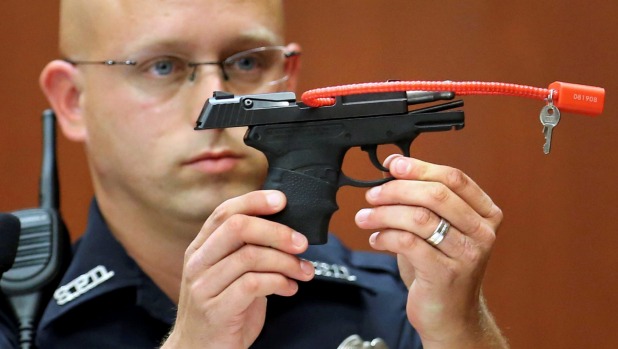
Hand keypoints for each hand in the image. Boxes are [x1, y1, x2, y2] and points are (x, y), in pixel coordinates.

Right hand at [162, 191, 314, 348]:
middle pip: (237, 227)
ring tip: (303, 271)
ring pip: (250, 256)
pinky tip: (289, 288)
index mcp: (201, 249)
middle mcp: (198, 263)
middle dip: (276, 230)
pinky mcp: (216, 310)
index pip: (224, 212)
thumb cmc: (223, 311)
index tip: (281, 201)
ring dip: (286, 261)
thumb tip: (286, 229)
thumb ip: (248, 251)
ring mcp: (204, 287)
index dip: (254, 201)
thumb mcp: (231, 275)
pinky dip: (279, 282)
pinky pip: (253, 284)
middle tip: (301, 242)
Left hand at [355, 155, 507, 347]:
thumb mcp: (440, 229)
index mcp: (485, 214)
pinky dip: (385, 237)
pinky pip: (408, 243)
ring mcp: (467, 254)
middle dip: (397, 189)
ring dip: (384, 213)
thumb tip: (394, 169)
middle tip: (373, 194)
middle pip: (436, 194)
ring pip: (419, 218)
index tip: (393, 165)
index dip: (420, 167)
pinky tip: (376, 239)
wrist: (451, 315)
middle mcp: (482, 233)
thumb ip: (423, 201)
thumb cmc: (441, 268)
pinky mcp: (445, 274)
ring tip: (365, 217)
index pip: (454, 178)